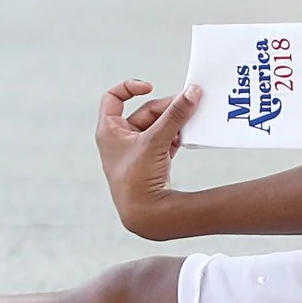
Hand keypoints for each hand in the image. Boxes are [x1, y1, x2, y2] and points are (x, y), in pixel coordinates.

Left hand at [95, 79, 200, 240]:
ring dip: (173, 124)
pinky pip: (163, 140)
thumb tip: (192, 91)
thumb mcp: (156, 140)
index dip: (131, 87)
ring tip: (188, 125)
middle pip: (145, 112)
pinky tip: (185, 139)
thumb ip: (175, 114)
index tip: (150, 87)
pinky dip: (174, 137)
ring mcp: (134, 151)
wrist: (145, 214)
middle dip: (166, 110)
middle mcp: (119, 139)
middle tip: (187, 106)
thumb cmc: (138, 177)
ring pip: (157, 126)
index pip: (113, 97)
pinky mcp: (149, 162)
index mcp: (109, 130)